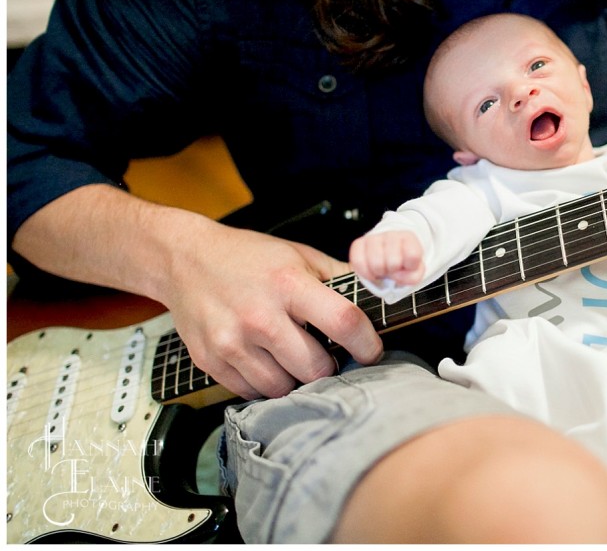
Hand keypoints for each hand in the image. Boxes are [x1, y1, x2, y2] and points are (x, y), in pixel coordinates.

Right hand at [165, 221, 382, 399]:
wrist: (185, 260)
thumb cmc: (247, 257)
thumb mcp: (299, 255)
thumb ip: (339, 277)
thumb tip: (379, 291)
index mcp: (288, 284)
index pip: (343, 322)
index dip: (366, 343)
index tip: (371, 351)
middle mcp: (260, 316)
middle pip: (315, 367)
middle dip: (327, 365)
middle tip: (324, 354)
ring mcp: (233, 342)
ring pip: (284, 387)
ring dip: (294, 378)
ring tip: (291, 355)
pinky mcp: (212, 361)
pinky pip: (252, 392)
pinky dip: (264, 383)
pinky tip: (264, 360)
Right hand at [349, 230, 425, 287]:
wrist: (388, 253)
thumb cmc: (402, 261)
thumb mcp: (415, 270)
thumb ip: (413, 277)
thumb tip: (396, 276)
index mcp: (408, 238)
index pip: (412, 255)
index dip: (410, 267)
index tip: (407, 265)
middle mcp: (391, 234)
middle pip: (393, 262)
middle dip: (393, 271)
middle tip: (392, 268)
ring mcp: (373, 238)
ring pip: (376, 263)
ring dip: (379, 272)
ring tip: (382, 268)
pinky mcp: (358, 244)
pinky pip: (358, 262)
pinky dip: (365, 272)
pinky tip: (371, 271)